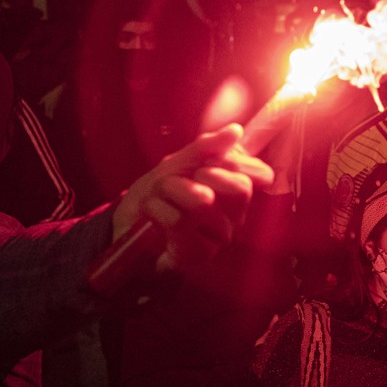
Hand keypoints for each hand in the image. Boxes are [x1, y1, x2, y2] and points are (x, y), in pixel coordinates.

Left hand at [114, 125, 274, 270]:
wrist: (127, 226)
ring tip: (158, 196)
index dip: (233, 162)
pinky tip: (151, 216)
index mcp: (235, 193)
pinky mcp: (197, 256)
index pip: (260, 175)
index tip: (206, 163)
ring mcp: (218, 239)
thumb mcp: (177, 163)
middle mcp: (234, 218)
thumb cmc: (158, 195)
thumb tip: (235, 131)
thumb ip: (206, 148)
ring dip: (169, 190)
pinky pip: (179, 221)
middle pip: (239, 188)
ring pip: (203, 202)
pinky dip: (156, 209)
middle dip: (201, 174)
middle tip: (180, 179)